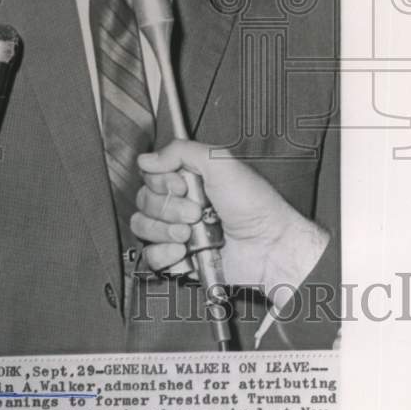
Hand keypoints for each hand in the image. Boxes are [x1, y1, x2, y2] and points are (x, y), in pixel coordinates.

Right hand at [132, 141, 327, 306]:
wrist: (267, 248)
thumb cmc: (256, 207)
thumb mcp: (221, 164)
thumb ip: (183, 151)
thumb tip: (148, 158)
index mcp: (191, 178)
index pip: (151, 175)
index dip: (162, 181)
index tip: (183, 185)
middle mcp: (183, 202)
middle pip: (145, 200)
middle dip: (169, 207)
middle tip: (195, 210)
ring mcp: (179, 230)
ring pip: (143, 227)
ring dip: (165, 230)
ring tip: (189, 232)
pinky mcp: (179, 257)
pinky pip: (150, 255)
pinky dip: (163, 253)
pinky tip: (183, 249)